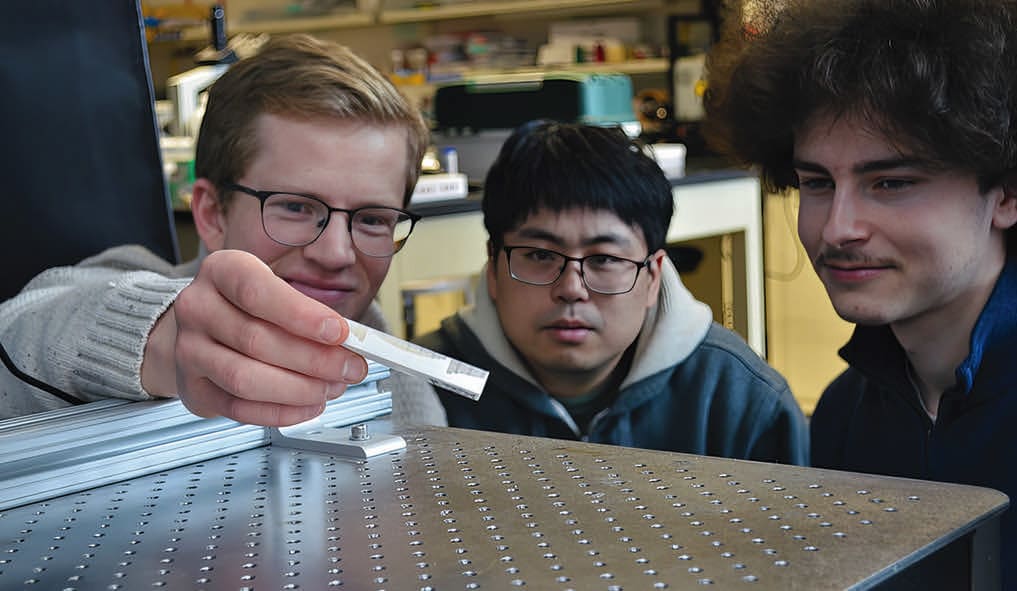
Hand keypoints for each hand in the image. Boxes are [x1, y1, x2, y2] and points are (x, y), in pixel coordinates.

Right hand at [144, 249, 368, 425]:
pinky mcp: (194, 388)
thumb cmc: (250, 305)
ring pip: (245, 379)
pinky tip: (310, 405)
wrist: (205, 326)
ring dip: (299, 389)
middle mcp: (198, 308)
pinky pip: (239, 408)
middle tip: (350, 367)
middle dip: (314, 360)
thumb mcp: (278, 289)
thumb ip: (310, 311)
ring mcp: (189, 350)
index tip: (340, 332)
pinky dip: (281, 412)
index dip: (302, 315)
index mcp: (222, 271)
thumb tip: (350, 342)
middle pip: (257, 340)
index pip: (258, 292)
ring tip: (332, 387)